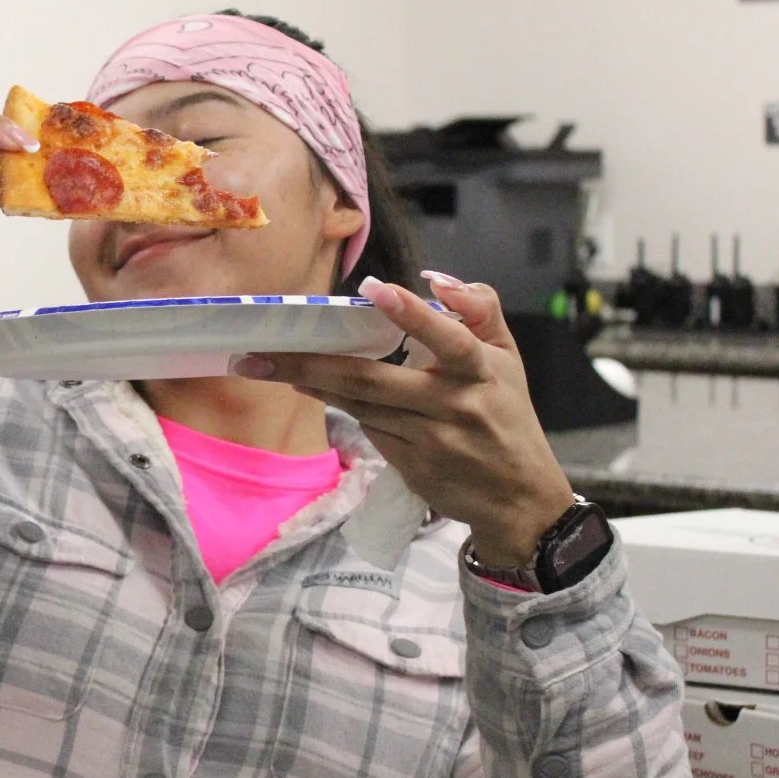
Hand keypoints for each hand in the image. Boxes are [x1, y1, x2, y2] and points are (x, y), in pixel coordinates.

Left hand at [234, 273, 575, 567]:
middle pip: (372, 380)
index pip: (449, 338)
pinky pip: (368, 429)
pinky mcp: (411, 464)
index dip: (412, 315)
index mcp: (480, 370)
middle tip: (260, 352)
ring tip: (266, 365)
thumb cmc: (507, 414)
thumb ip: (478, 310)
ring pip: (359, 404)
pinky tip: (310, 390)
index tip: (373, 289)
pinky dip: (339, 407)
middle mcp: (454, 404)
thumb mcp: (507, 357)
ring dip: (312, 384)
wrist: (518, 497)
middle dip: (311, 364)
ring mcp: (430, 439)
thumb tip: (434, 279)